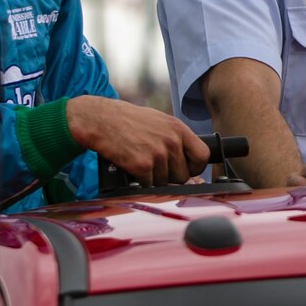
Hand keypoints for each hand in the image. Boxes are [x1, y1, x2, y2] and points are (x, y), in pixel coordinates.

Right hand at [65, 96, 209, 184]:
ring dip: (153, 178)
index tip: (187, 169)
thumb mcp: (159, 122)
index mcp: (179, 129)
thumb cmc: (129, 121)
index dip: (195, 167)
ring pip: (166, 182)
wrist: (101, 120)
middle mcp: (172, 141)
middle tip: (155, 166)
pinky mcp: (142, 165)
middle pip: (183, 175)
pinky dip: (140, 180)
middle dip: (171, 176)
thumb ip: (176, 140)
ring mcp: (158, 154)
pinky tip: (133, 166)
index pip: (203, 156)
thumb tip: (189, 166)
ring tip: (141, 162)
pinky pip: (149, 185)